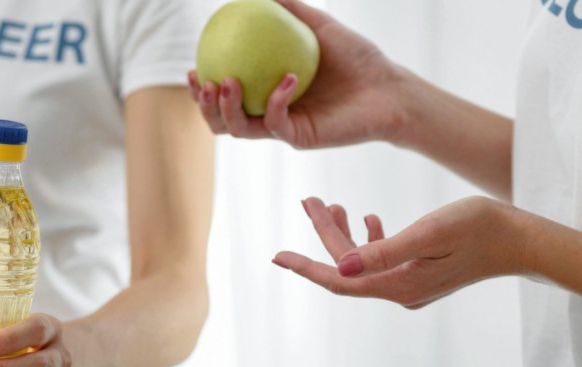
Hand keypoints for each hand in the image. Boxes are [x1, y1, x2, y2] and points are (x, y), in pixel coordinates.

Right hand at [187, 0, 408, 148]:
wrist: (388, 88)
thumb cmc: (358, 58)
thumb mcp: (321, 26)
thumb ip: (291, 10)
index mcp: (267, 93)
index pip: (225, 97)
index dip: (201, 89)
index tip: (193, 68)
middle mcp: (271, 114)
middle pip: (222, 121)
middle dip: (204, 107)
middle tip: (201, 82)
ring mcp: (284, 129)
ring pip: (240, 129)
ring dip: (226, 108)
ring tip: (225, 82)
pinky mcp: (301, 138)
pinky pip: (277, 122)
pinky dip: (277, 99)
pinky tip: (287, 78)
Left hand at [273, 195, 524, 307]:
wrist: (524, 241)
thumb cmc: (482, 228)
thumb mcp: (430, 232)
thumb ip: (383, 249)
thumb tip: (341, 264)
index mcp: (397, 284)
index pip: (338, 279)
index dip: (305, 267)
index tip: (275, 256)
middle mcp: (399, 291)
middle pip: (347, 266)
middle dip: (324, 234)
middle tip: (309, 199)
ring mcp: (411, 285)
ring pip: (363, 261)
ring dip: (346, 233)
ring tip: (333, 204)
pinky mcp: (422, 274)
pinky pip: (383, 260)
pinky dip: (371, 239)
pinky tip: (369, 217)